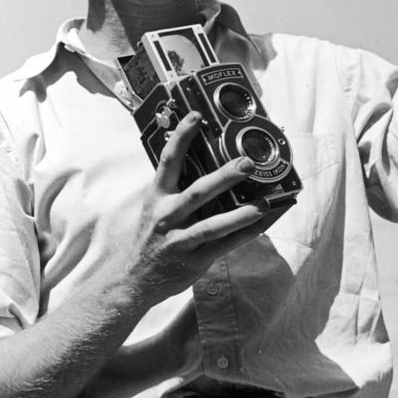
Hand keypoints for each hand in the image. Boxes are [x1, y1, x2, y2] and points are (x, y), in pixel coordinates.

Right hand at [124, 111, 267, 306]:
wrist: (134, 280)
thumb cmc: (150, 239)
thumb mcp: (155, 209)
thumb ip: (176, 189)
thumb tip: (206, 165)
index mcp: (157, 198)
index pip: (168, 161)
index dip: (181, 137)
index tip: (196, 116)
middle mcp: (167, 216)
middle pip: (197, 193)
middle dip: (223, 177)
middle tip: (246, 163)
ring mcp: (180, 240)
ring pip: (213, 225)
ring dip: (241, 214)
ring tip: (264, 203)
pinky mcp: (194, 260)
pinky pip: (224, 246)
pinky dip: (245, 234)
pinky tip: (263, 224)